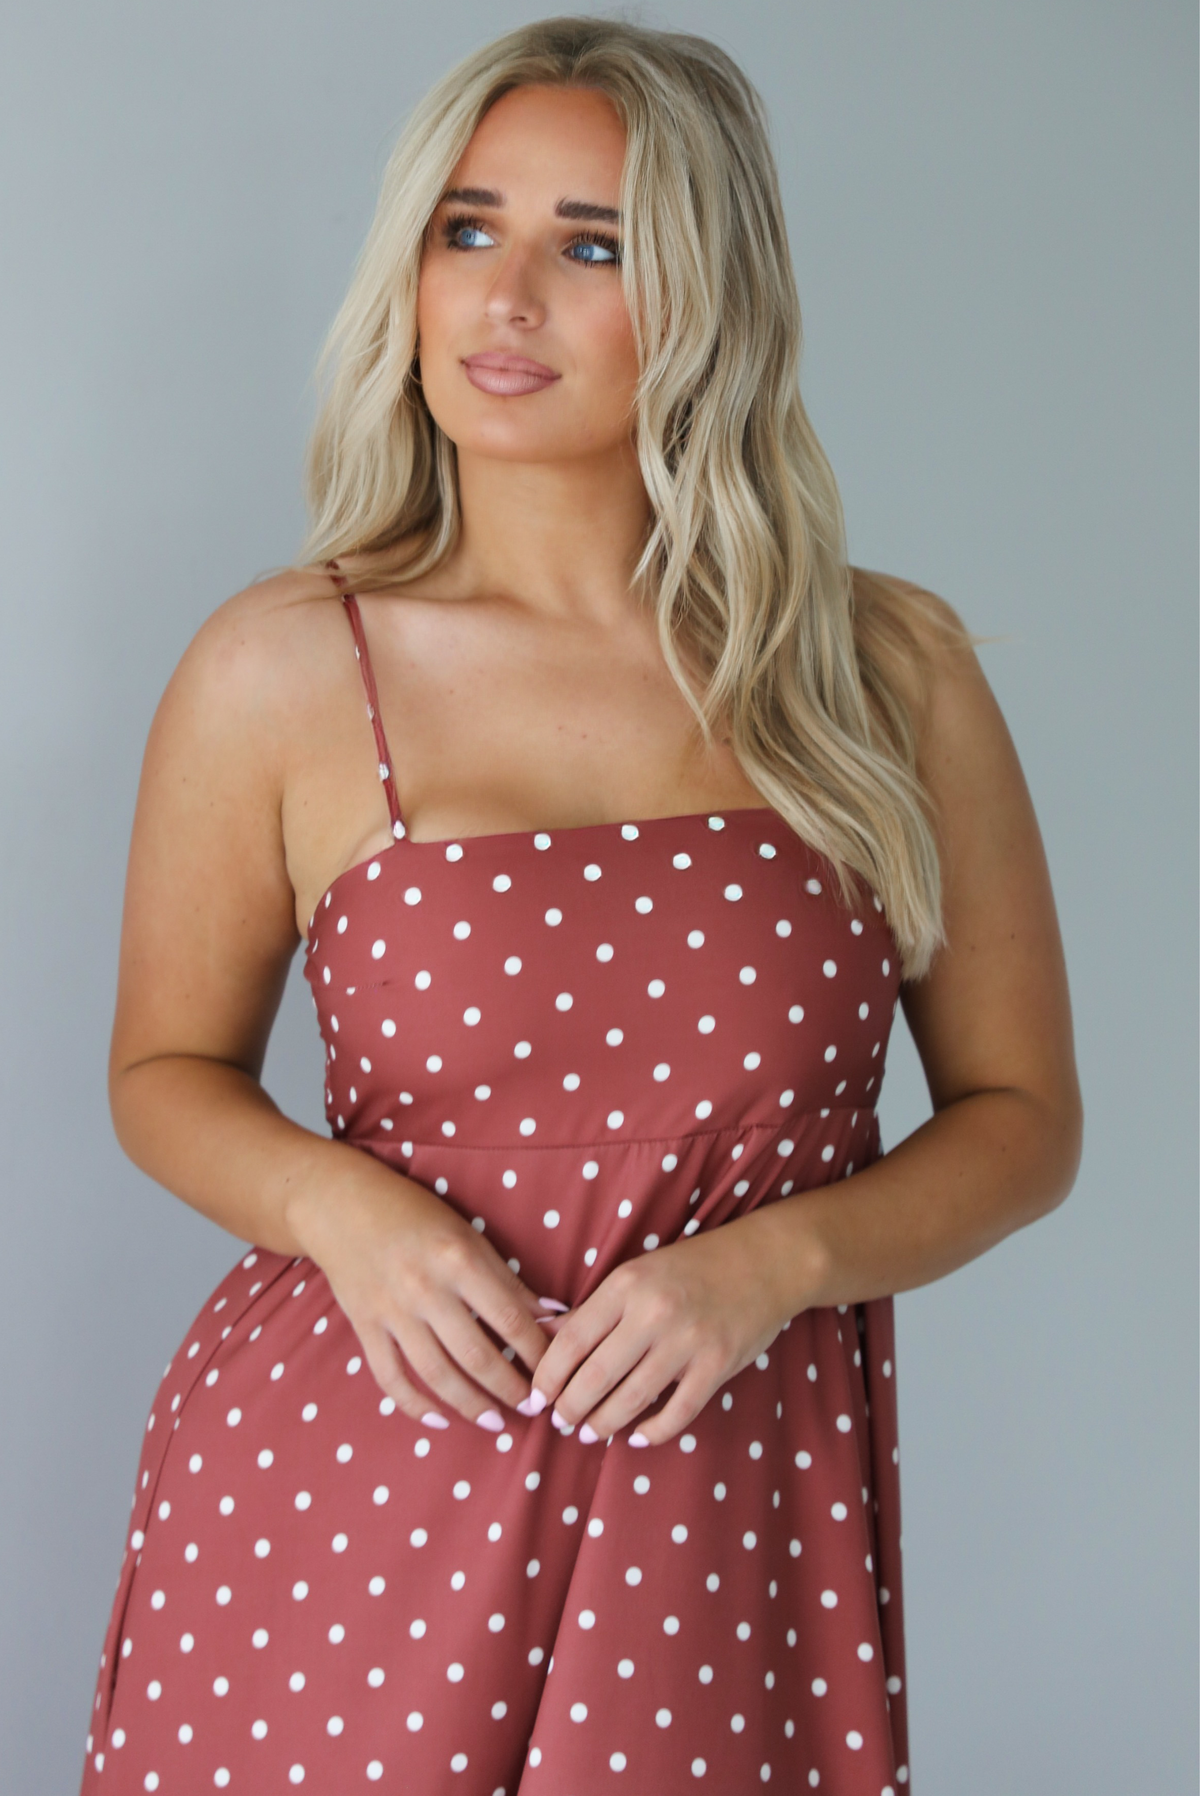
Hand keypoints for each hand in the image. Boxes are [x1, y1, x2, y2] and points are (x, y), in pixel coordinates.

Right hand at [291, 1155, 554, 1430]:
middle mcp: (426, 1289)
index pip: (510, 1320)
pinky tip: (439, 1420)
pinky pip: (391, 1378)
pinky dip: (415, 1405)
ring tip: (495, 1422)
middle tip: (533, 1408)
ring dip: (471, 1406)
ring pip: (437, 1374)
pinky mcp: (365, 1327)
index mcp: (459, 1259)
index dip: (538, 1354)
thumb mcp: (469, 1235)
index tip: (554, 1375)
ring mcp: (392, 1311)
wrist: (342, 1205)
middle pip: (477, 1355)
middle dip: (510, 1389)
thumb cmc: (415, 1214)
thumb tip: (554, 1317)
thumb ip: (508, 1280)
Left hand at [528, 1210, 800, 1446]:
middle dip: (571, 1408)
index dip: (549, 1375)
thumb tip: (542, 1333)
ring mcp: (688, 1339)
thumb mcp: (636, 1274)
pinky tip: (636, 1437)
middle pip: (596, 1375)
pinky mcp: (718, 1363)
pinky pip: (678, 1411)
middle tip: (561, 1422)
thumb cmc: (692, 1268)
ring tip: (590, 1432)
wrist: (764, 1260)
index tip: (537, 1397)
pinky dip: (653, 1431)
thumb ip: (592, 1309)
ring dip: (604, 1423)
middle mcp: (654, 1312)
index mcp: (627, 1285)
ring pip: (632, 1398)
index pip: (572, 1340)